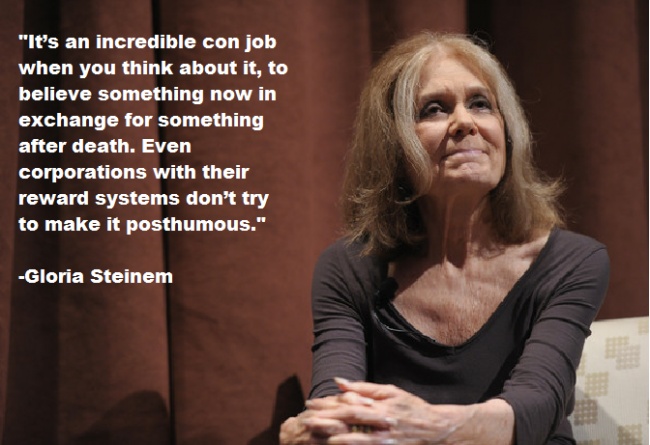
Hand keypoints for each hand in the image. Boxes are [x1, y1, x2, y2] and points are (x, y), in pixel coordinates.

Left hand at [302, 378, 474, 443]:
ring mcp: (385, 439)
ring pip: (356, 439)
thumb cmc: (411, 407)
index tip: (310, 403)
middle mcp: (382, 421)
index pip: (350, 403)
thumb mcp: (390, 391)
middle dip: (326, 420)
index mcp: (381, 404)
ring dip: (334, 436)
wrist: (435, 428)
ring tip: (314, 435)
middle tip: (305, 420)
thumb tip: (338, 381)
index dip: (329, 403)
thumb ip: (364, 388)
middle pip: (350, 420)